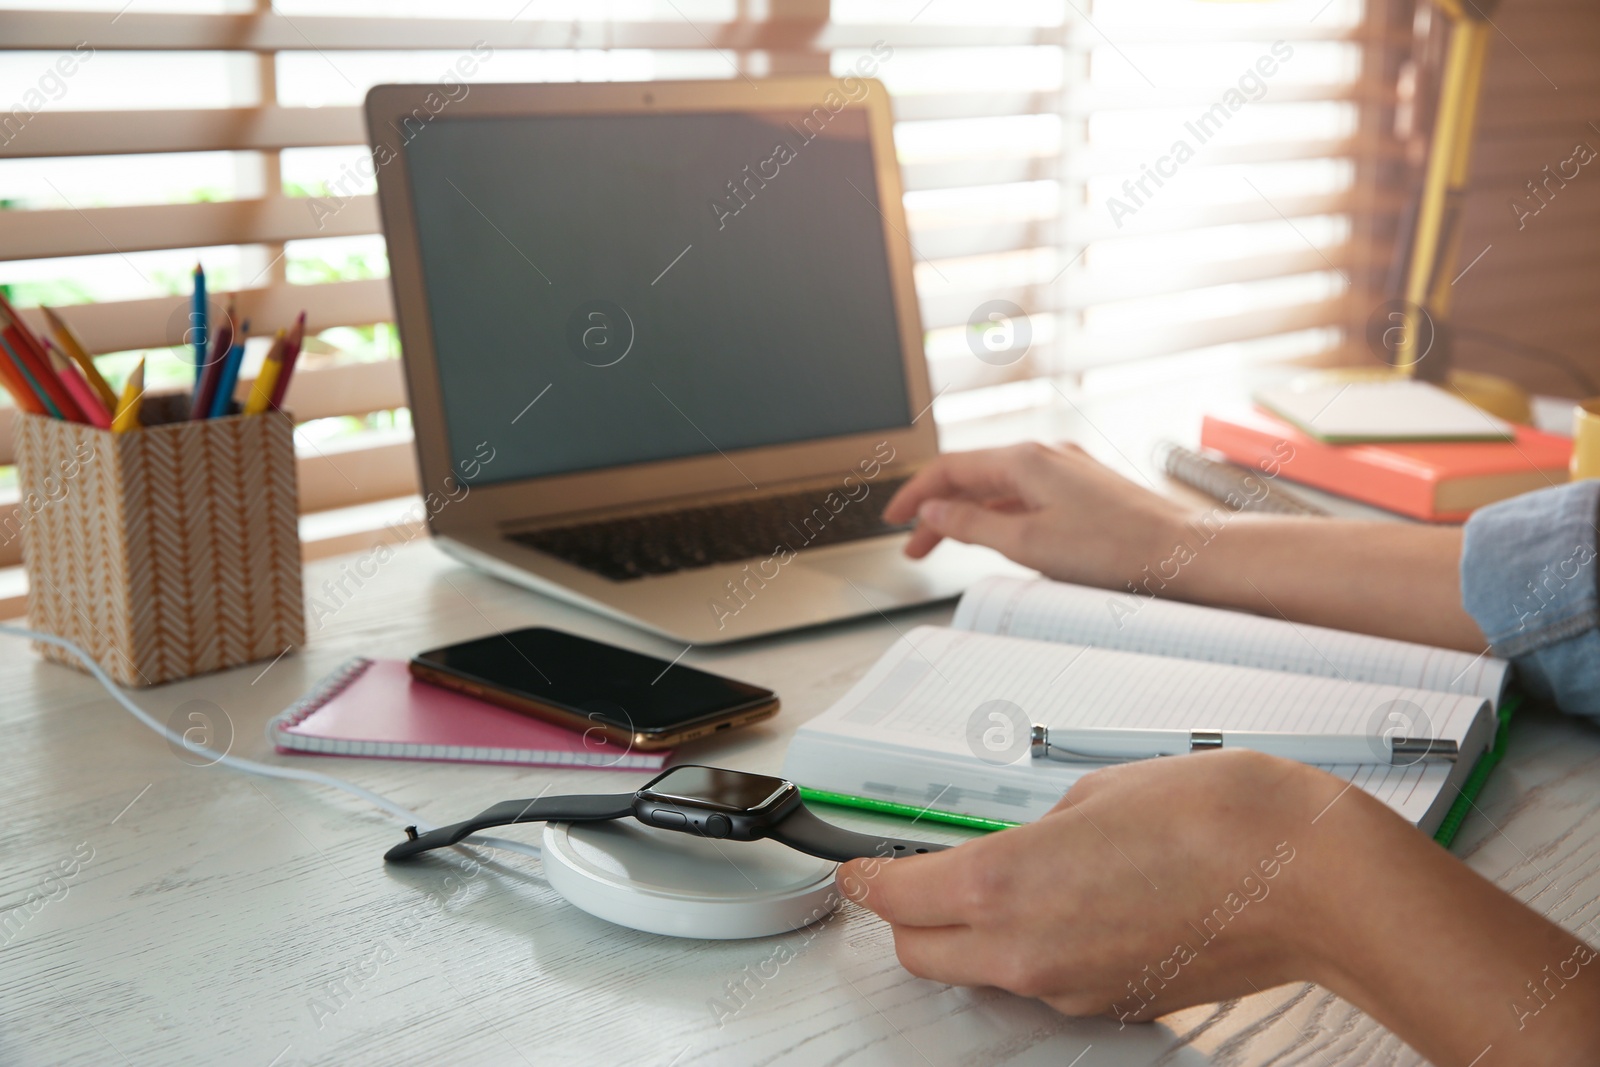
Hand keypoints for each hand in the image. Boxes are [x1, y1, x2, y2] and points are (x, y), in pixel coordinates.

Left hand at [838, 752, 1599, 1065]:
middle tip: (913, 878)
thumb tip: (1028, 842)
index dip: (864, 882)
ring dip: (972, 935)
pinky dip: (1034, 951)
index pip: (898, 898)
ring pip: (982, 972)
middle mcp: (1029, 949)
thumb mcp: (1100, 788)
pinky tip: (1073, 906)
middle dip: (905, 917)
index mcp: (1008, 881)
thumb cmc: (1220, 817)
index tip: (854, 871)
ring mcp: (1072, 987)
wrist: (1311, 879)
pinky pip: (1044, 981)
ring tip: (1009, 881)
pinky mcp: (1116, 1002)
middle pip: (921, 953)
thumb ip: (1041, 825)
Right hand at [883, 443, 1189, 588]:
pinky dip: (1000, 514)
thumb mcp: (1027, 544)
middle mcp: (1046, 455)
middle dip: (938, 510)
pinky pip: (1027, 495)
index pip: (951, 469)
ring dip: (968, 514)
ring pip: (1000, 487)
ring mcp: (1068, 471)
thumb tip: (935, 513)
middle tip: (914, 545)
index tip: (894, 519)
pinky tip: (998, 536)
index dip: (916, 494)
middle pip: (974, 476)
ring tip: (947, 545)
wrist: (1183, 554)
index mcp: (1026, 459)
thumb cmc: (1115, 549)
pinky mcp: (1087, 490)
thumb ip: (973, 526)